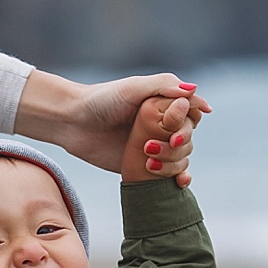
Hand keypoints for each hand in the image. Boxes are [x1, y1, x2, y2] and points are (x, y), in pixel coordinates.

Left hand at [15, 71, 209, 174]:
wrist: (73, 122)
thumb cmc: (101, 100)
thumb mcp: (133, 87)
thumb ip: (164, 86)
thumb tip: (195, 91)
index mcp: (163, 104)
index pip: (191, 113)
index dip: (189, 122)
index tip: (175, 127)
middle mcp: (162, 125)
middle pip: (187, 138)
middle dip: (177, 144)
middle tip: (151, 146)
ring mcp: (154, 146)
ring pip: (181, 157)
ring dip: (173, 162)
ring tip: (149, 161)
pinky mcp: (145, 166)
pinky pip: (170, 174)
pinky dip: (180, 178)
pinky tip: (180, 181)